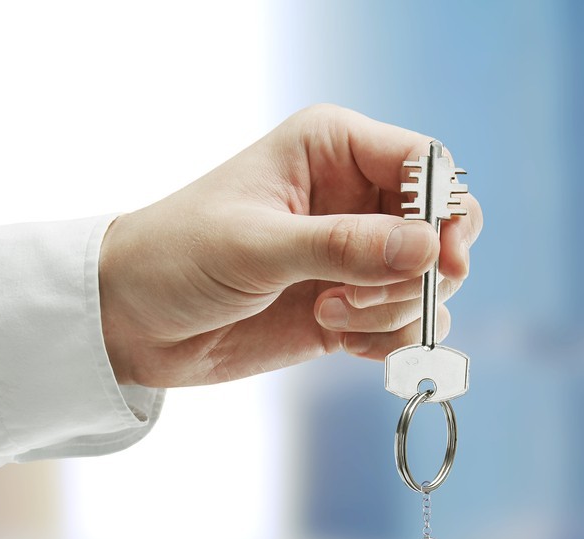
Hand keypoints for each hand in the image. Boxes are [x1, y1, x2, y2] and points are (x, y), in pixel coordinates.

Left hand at [100, 104, 481, 386]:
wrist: (137, 322)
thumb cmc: (179, 256)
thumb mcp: (259, 246)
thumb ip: (345, 247)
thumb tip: (429, 248)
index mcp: (334, 150)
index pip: (425, 164)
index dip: (446, 211)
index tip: (440, 261)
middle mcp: (355, 199)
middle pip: (441, 229)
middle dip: (417, 273)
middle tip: (360, 295)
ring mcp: (357, 258)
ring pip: (427, 285)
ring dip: (392, 312)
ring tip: (328, 315)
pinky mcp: (353, 308)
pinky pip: (408, 327)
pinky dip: (390, 343)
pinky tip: (344, 343)